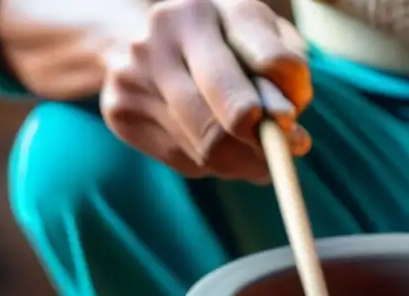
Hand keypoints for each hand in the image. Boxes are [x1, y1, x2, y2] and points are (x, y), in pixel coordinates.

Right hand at [100, 0, 311, 180]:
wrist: (137, 37)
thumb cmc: (220, 41)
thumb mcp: (259, 38)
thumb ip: (286, 68)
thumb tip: (284, 121)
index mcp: (208, 7)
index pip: (270, 63)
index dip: (284, 105)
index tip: (289, 124)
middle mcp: (166, 29)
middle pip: (233, 115)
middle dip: (263, 144)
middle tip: (279, 155)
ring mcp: (136, 70)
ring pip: (209, 148)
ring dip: (243, 163)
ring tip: (252, 154)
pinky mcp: (120, 111)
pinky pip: (184, 160)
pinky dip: (211, 166)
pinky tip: (215, 148)